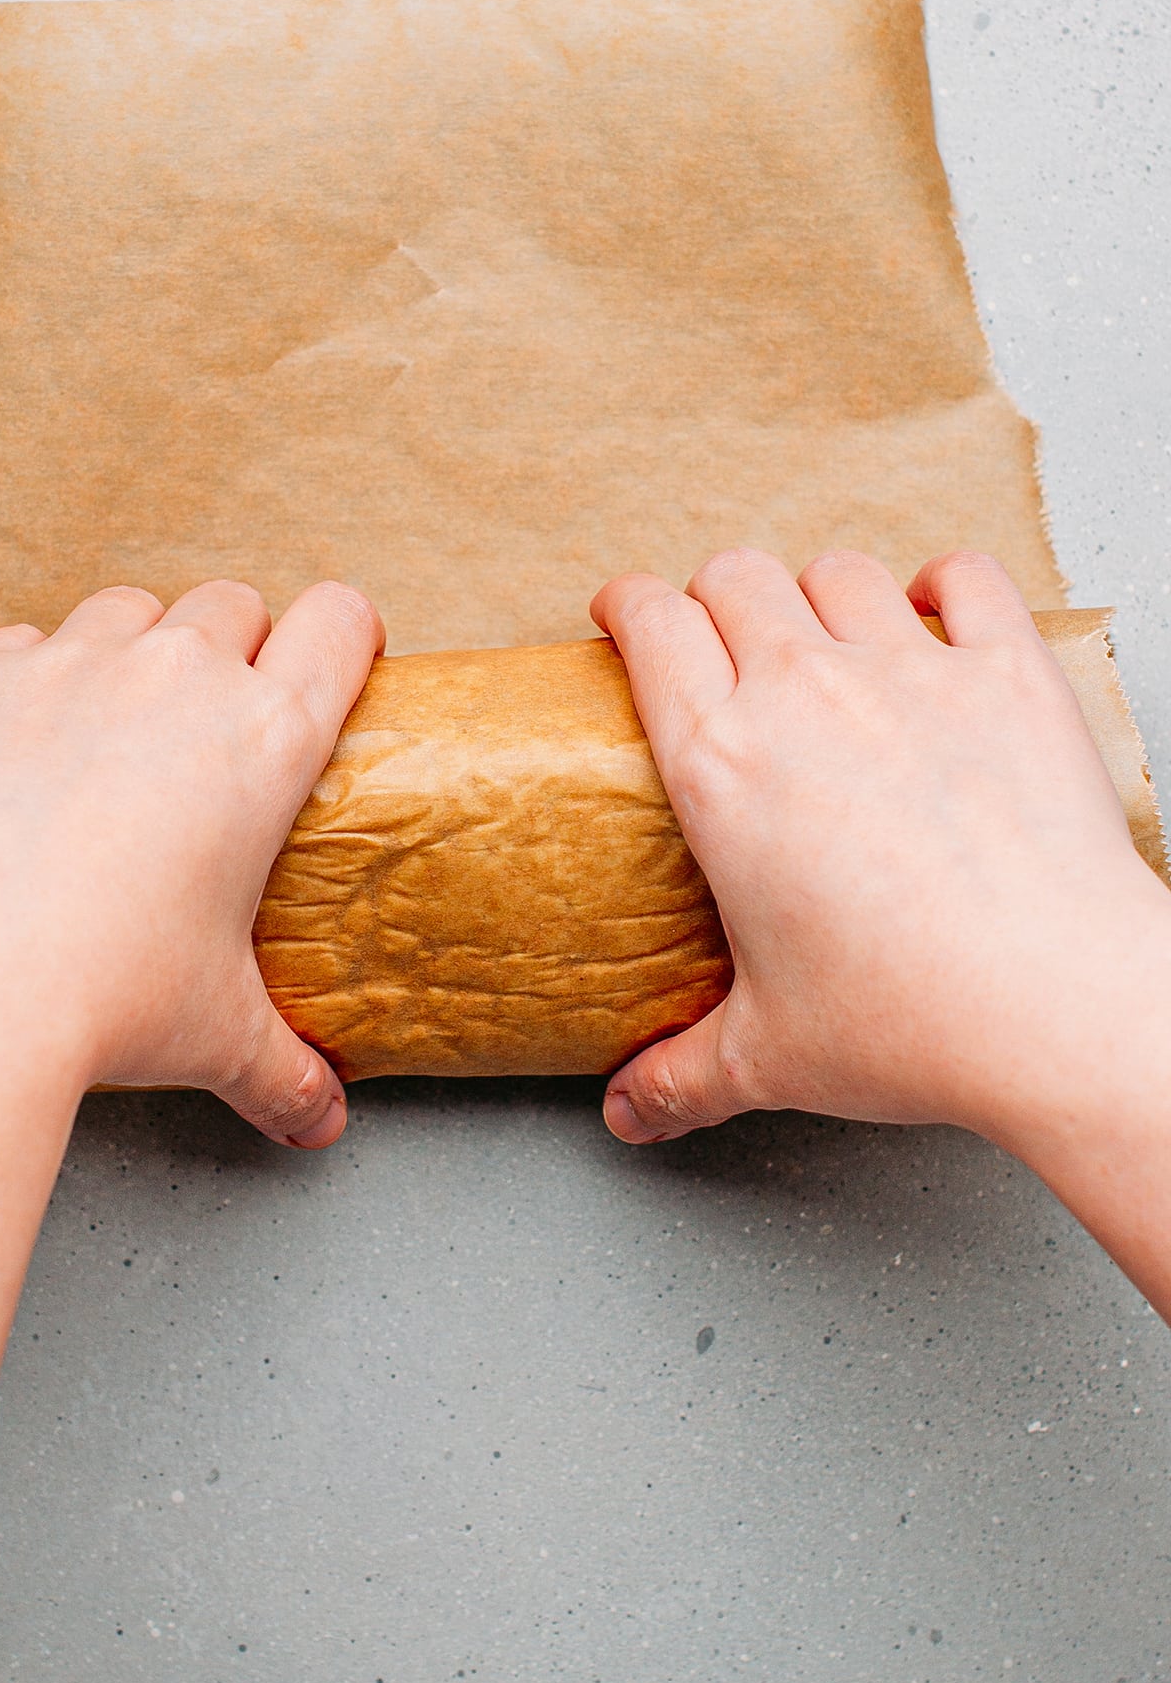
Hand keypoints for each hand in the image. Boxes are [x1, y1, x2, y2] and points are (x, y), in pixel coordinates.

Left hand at [0, 578, 383, 1144]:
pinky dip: (24, 683)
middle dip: (228, 650)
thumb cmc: (102, 999)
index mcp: (266, 740)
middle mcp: (177, 677)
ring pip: (125, 610)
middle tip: (202, 731)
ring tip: (106, 733)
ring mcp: (71, 664)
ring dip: (128, 654)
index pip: (339, 621)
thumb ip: (286, 1068)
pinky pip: (17, 644)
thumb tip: (322, 1118)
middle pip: (231, 604)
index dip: (341, 634)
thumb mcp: (221, 1034)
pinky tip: (15, 754)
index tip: (326, 660)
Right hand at [591, 548, 1170, 1154]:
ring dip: (820, 593)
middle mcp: (804, 695)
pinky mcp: (1007, 672)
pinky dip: (945, 583)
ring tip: (826, 631)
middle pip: (735, 577)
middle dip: (716, 596)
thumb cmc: (912, 1021)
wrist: (1056, 1003)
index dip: (628, 606)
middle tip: (722, 637)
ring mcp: (911, 672)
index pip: (651, 628)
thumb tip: (629, 1111)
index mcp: (720, 767)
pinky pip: (965, 579)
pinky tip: (936, 608)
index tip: (626, 615)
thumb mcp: (768, 1055)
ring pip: (839, 571)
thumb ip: (681, 1075)